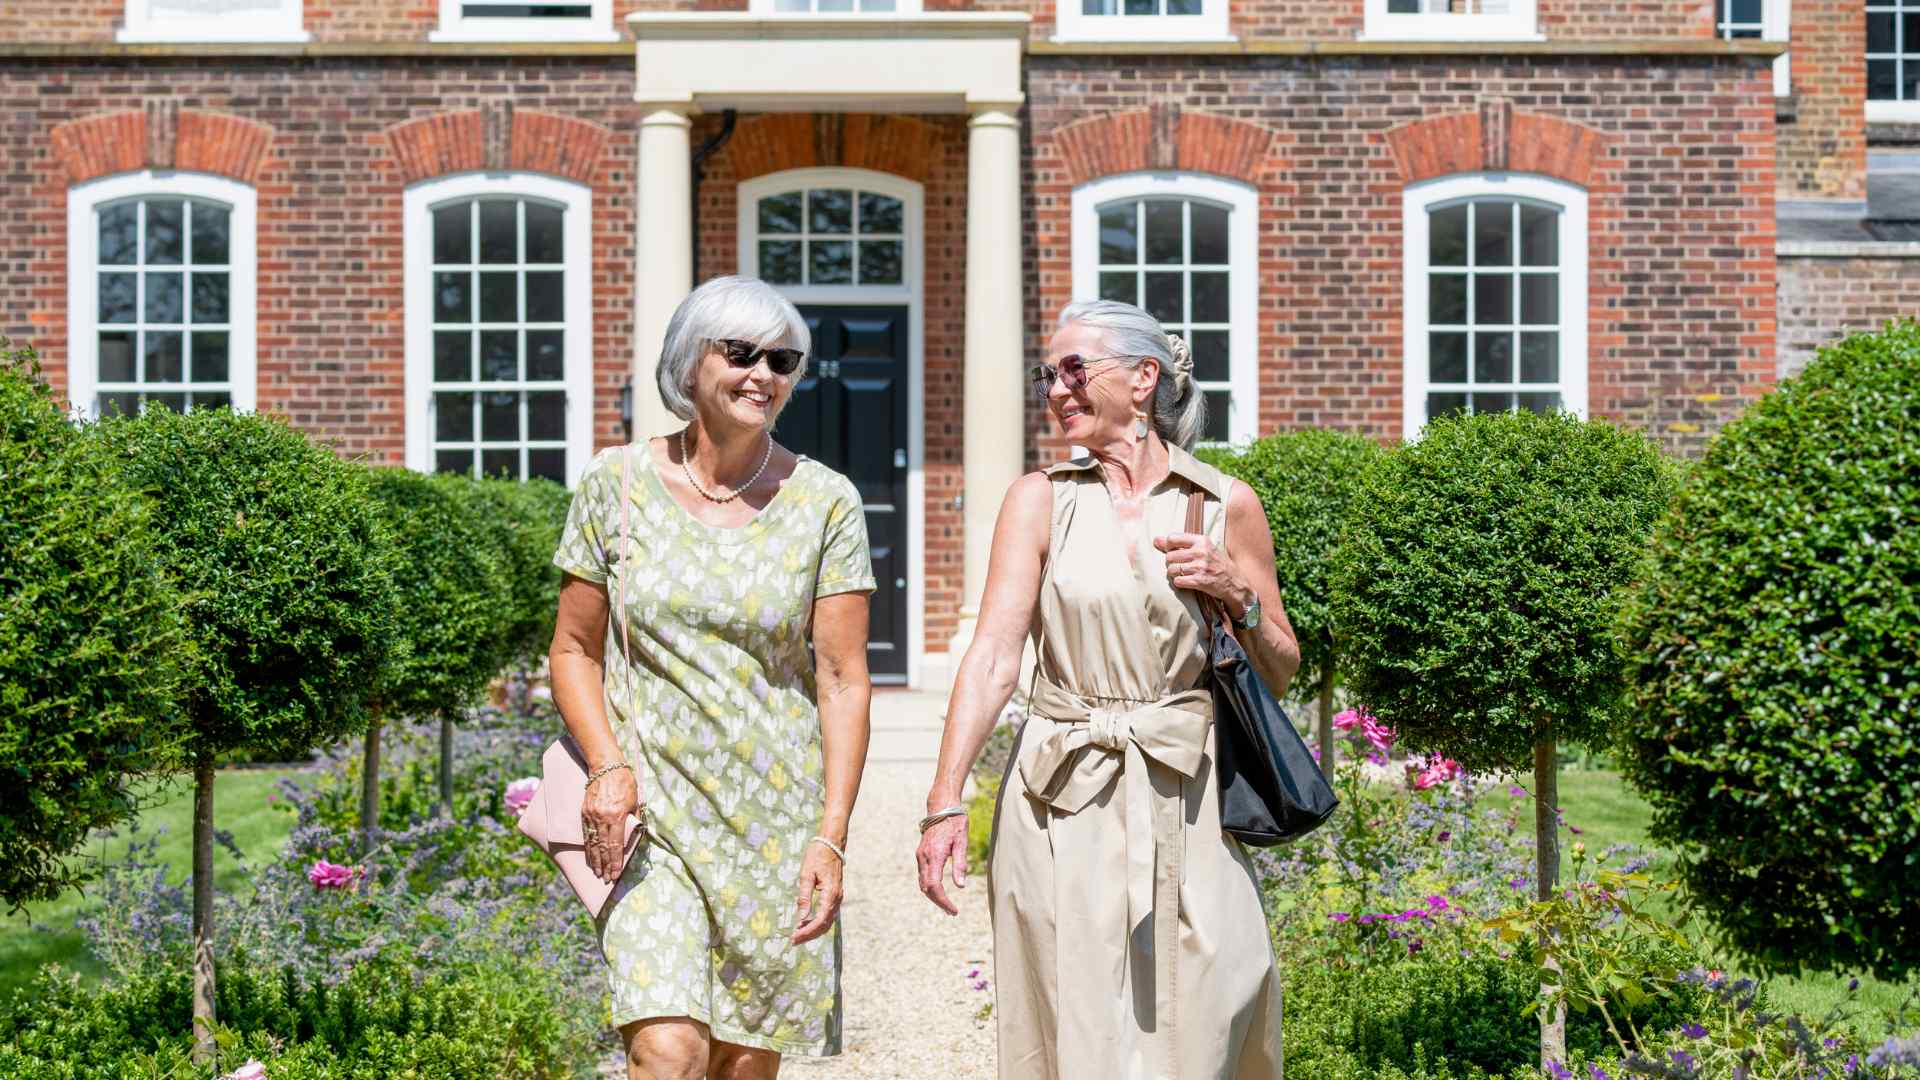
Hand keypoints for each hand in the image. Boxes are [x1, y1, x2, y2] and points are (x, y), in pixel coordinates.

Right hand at [582, 765, 639, 883]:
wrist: (605, 766)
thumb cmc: (625, 782)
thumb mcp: (635, 801)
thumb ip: (634, 819)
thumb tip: (634, 835)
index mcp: (616, 816)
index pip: (615, 845)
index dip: (615, 862)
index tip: (615, 874)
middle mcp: (602, 818)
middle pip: (603, 847)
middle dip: (604, 865)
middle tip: (605, 879)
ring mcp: (591, 816)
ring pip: (592, 842)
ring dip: (595, 859)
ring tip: (597, 872)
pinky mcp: (584, 812)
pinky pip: (586, 834)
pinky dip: (588, 847)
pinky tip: (590, 856)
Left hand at [791, 839, 844, 944]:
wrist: (832, 843)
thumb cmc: (817, 856)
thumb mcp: (806, 875)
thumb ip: (804, 897)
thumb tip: (801, 918)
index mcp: (830, 894)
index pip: (819, 921)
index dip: (807, 931)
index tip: (793, 937)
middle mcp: (837, 899)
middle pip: (824, 925)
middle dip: (809, 935)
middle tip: (793, 941)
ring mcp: (837, 898)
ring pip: (827, 922)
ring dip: (813, 931)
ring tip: (797, 935)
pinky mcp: (835, 896)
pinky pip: (827, 915)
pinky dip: (817, 923)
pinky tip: (805, 923)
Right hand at [915, 813, 968, 915]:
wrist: (942, 807)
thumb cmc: (955, 823)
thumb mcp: (962, 842)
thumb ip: (960, 864)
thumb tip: (961, 886)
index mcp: (934, 855)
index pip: (934, 886)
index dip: (943, 901)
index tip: (953, 910)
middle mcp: (923, 857)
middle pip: (926, 888)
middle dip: (938, 902)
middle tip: (952, 912)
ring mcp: (920, 856)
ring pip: (922, 883)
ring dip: (933, 896)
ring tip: (948, 906)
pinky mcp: (921, 855)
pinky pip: (923, 876)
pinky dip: (930, 887)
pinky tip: (940, 891)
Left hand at [1154, 531, 1252, 613]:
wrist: (1235, 583)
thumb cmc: (1217, 564)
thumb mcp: (1203, 548)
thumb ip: (1179, 544)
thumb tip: (1155, 540)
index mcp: (1201, 540)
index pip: (1172, 538)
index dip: (1168, 547)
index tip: (1173, 552)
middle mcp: (1201, 552)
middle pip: (1169, 556)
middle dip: (1170, 563)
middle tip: (1180, 566)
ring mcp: (1201, 567)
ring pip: (1171, 569)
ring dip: (1174, 574)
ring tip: (1184, 574)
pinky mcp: (1200, 581)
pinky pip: (1178, 581)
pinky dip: (1179, 583)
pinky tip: (1187, 581)